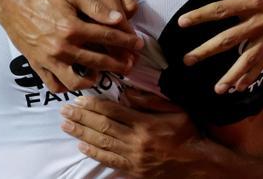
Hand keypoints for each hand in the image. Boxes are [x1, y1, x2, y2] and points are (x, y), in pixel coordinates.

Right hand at [0, 0, 142, 92]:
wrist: (11, 0)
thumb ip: (96, 7)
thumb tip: (119, 19)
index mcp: (72, 27)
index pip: (107, 37)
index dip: (127, 41)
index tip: (139, 44)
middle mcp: (61, 47)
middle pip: (98, 61)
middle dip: (119, 63)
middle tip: (131, 64)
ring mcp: (48, 59)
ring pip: (77, 81)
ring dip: (93, 79)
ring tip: (102, 73)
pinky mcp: (37, 64)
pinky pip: (54, 84)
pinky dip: (66, 86)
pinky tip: (76, 78)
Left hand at [60, 91, 199, 177]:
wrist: (198, 163)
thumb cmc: (187, 133)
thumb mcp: (175, 110)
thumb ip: (149, 100)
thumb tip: (126, 92)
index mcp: (145, 124)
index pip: (112, 111)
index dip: (92, 105)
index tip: (79, 99)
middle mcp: (136, 141)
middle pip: (102, 127)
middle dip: (81, 118)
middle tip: (64, 110)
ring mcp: (134, 157)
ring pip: (101, 143)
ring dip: (81, 134)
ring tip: (66, 125)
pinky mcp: (134, 170)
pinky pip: (109, 161)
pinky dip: (94, 153)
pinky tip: (81, 146)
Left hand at [179, 0, 262, 92]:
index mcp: (253, 0)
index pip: (220, 10)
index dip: (200, 16)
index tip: (181, 22)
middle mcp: (262, 20)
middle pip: (230, 39)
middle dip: (207, 51)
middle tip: (188, 60)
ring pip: (248, 58)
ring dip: (232, 75)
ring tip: (217, 89)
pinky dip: (251, 75)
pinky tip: (238, 87)